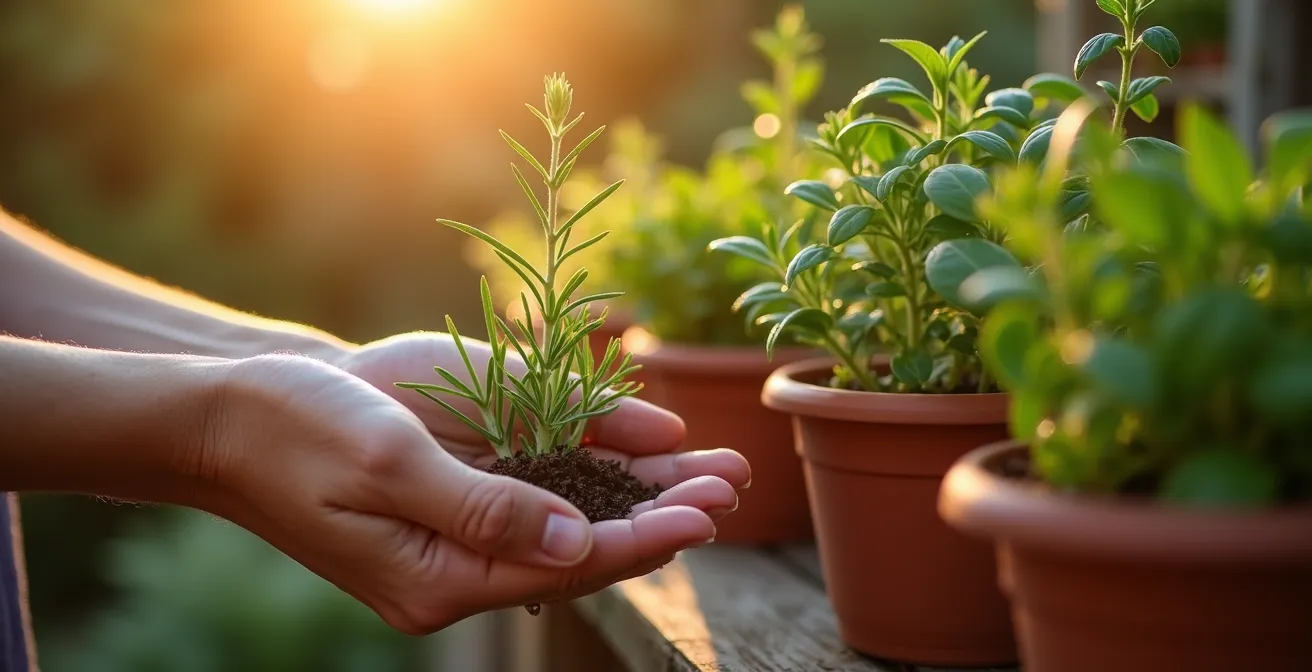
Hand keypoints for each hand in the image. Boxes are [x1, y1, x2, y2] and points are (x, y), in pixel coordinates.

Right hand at [207, 352, 742, 634]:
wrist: (234, 414)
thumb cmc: (298, 428)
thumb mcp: (387, 463)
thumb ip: (482, 506)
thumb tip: (574, 538)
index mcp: (438, 577)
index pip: (561, 564)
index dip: (638, 538)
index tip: (704, 514)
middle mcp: (459, 563)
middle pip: (581, 546)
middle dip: (659, 515)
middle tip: (734, 482)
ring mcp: (461, 529)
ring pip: (571, 517)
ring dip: (642, 492)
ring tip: (717, 469)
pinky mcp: (459, 493)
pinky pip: (541, 487)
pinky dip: (597, 468)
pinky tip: (646, 447)